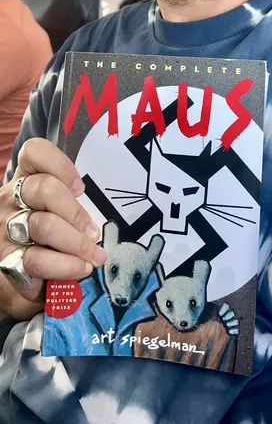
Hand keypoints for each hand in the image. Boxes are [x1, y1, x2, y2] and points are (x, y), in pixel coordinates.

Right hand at [0, 138, 105, 308]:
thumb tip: (102, 213)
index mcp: (26, 179)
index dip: (60, 164)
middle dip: (76, 213)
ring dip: (76, 242)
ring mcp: (6, 230)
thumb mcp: (61, 211)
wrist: (22, 278)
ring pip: (43, 225)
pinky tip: (80, 268)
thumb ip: (73, 202)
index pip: (34, 153)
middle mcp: (10, 200)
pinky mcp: (6, 262)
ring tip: (93, 255)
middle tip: (93, 232)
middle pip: (44, 189)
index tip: (80, 188)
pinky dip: (65, 266)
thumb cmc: (50, 236)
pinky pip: (37, 260)